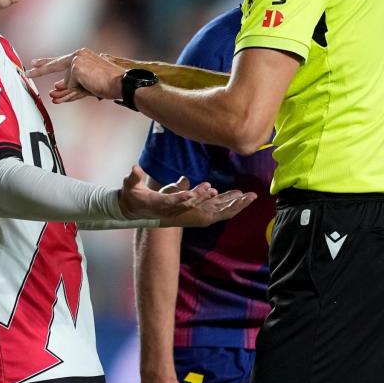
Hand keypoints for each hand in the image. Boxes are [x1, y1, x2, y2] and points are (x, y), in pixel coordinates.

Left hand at [27, 49, 123, 103]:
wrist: (120, 83)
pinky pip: (71, 85)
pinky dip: (79, 90)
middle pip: (56, 64)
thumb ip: (70, 84)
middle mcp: (78, 54)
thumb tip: (55, 87)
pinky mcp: (76, 67)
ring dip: (77, 90)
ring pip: (67, 81)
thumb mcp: (86, 84)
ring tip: (91, 86)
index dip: (47, 62)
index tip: (35, 63)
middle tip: (27, 73)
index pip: (61, 60)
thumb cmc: (108, 85)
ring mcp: (76, 59)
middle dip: (41, 70)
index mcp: (82, 55)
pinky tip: (91, 84)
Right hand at [117, 168, 256, 226]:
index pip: (185, 201)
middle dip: (232, 204)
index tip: (209, 188)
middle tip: (249, 196)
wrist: (138, 211)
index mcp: (170, 205)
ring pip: (218, 211)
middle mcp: (184, 212)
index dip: (197, 195)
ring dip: (235, 203)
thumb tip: (133, 169)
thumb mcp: (131, 187)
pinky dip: (229, 203)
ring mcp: (191, 213)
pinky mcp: (195, 211)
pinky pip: (217, 209)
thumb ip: (133, 178)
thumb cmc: (135, 197)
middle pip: (212, 211)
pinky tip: (240, 195)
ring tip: (252, 196)